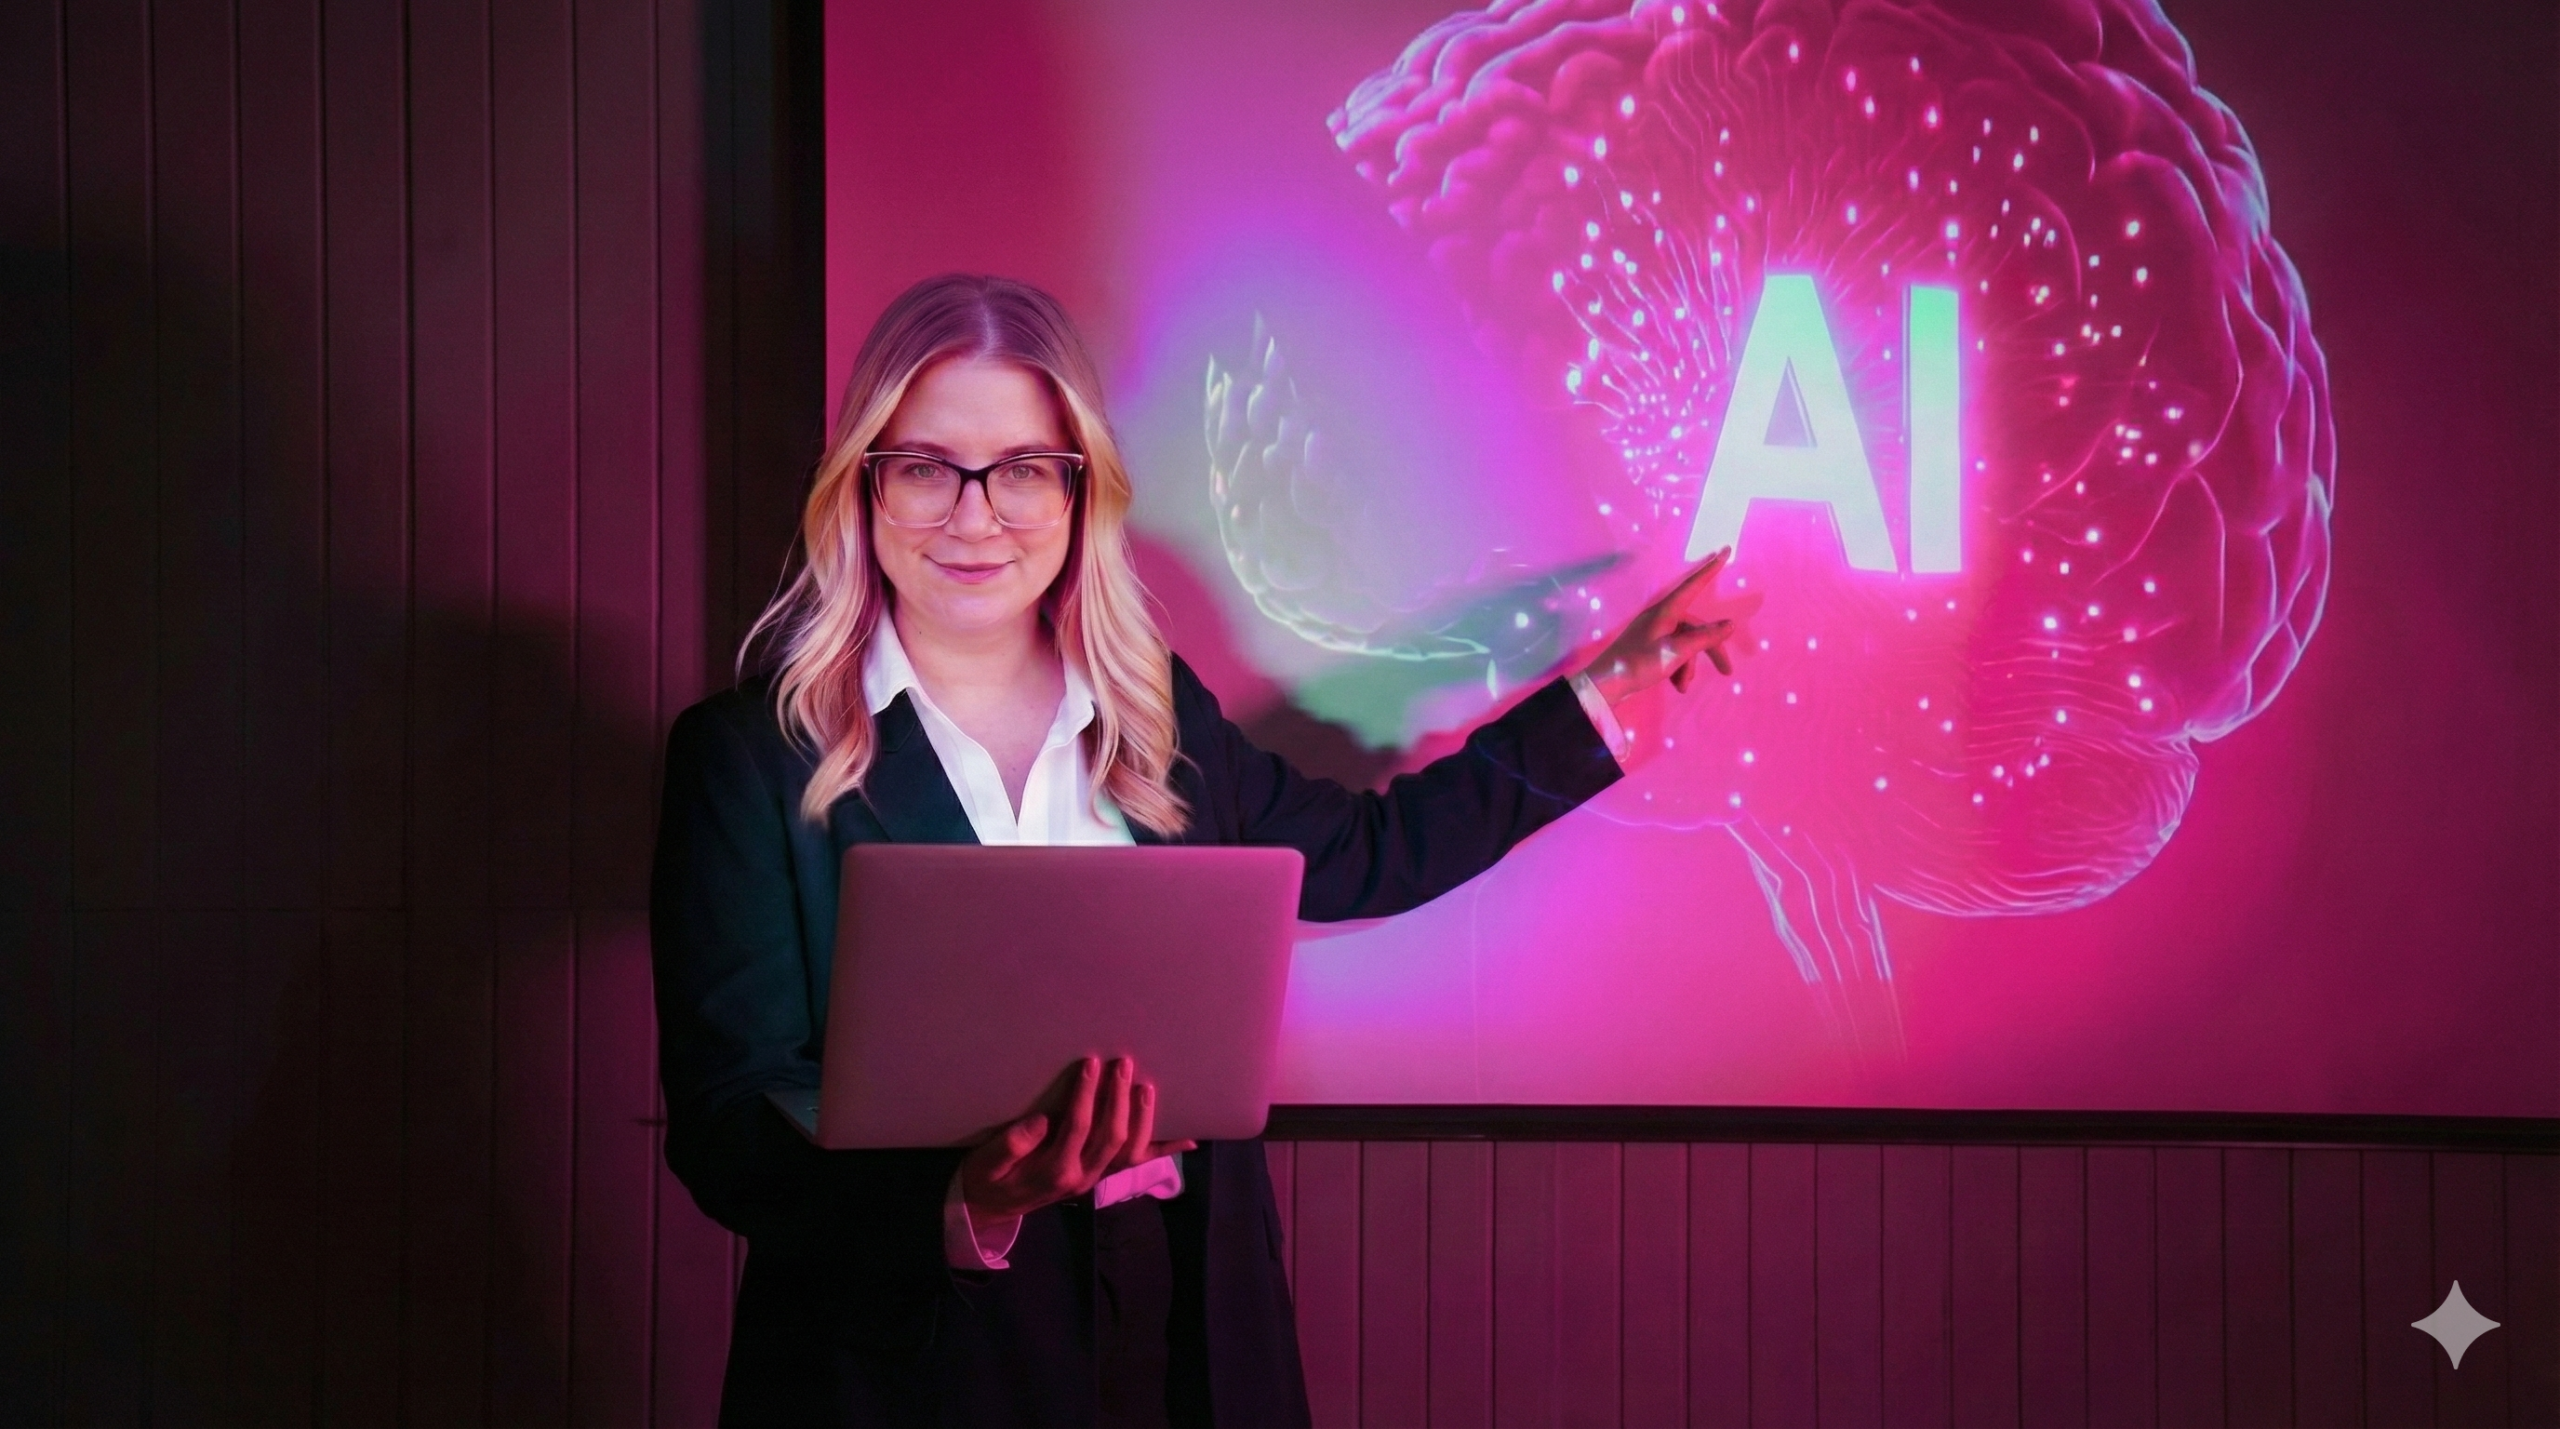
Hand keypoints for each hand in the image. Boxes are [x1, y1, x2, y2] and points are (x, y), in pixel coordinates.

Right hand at [957, 1056, 1197, 1225]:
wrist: (988, 1208)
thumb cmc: (986, 1178)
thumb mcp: (985, 1163)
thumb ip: (1011, 1145)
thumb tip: (1042, 1121)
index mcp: (1055, 1171)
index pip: (1078, 1128)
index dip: (1086, 1095)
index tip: (1090, 1064)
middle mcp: (1082, 1178)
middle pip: (1112, 1137)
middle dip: (1119, 1099)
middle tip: (1122, 1063)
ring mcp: (1095, 1178)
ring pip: (1131, 1152)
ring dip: (1142, 1118)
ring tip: (1145, 1086)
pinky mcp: (1100, 1175)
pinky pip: (1137, 1163)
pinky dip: (1163, 1150)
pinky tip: (1189, 1140)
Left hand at [1577, 546, 1763, 703]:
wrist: (1605, 685)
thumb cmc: (1639, 663)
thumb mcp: (1675, 651)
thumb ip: (1704, 637)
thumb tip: (1729, 624)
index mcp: (1665, 611)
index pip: (1693, 585)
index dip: (1710, 569)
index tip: (1725, 550)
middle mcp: (1660, 617)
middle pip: (1695, 627)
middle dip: (1709, 650)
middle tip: (1726, 671)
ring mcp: (1654, 632)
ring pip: (1685, 644)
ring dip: (1689, 665)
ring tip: (1683, 686)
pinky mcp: (1648, 647)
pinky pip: (1673, 652)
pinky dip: (1678, 668)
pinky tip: (1676, 685)